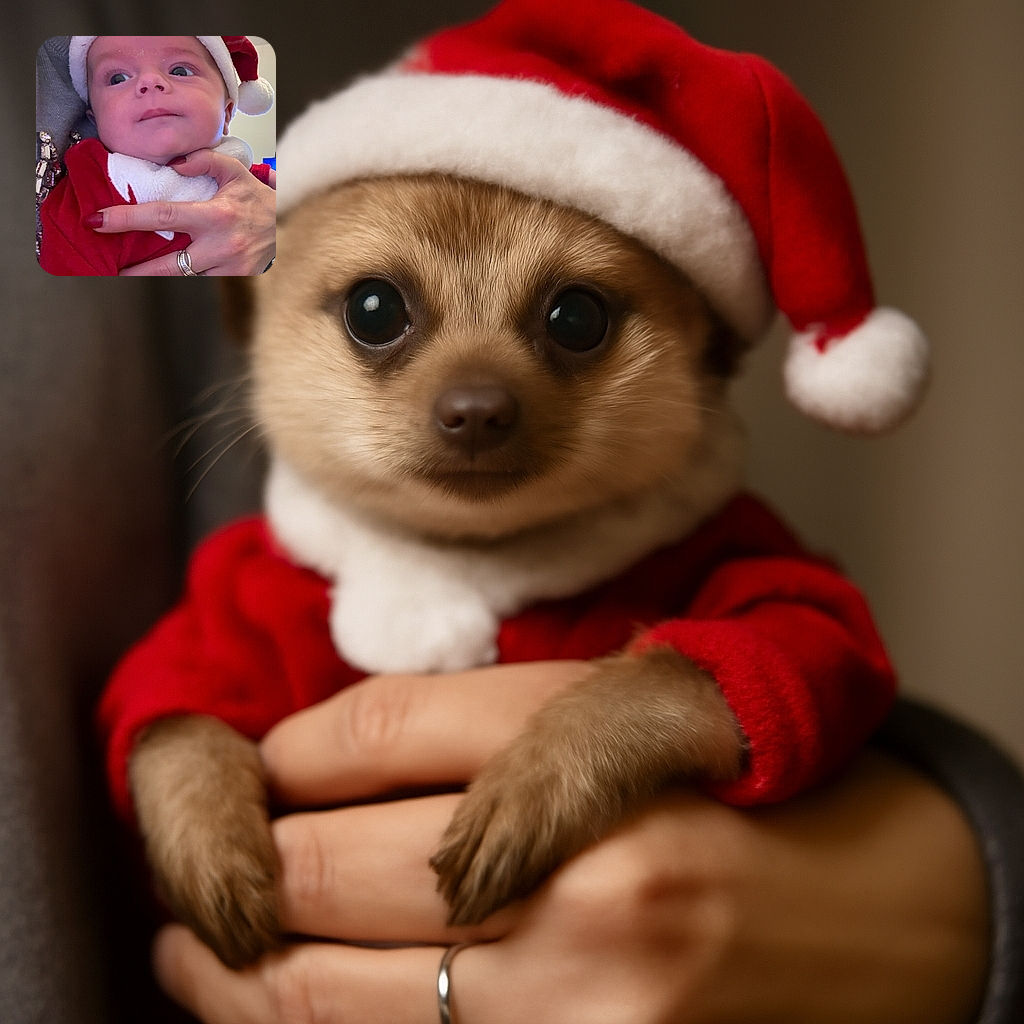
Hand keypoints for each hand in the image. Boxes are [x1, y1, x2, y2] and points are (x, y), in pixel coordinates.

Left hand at [88, 148, 275, 275]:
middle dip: (137, 269)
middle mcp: (221, 246)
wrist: (292, 227)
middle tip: (111, 269)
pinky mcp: (235, 279)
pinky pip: (202, 279)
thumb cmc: (261, 200)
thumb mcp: (236, 171)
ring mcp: (229, 267)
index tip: (99, 222)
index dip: (127, 219)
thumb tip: (174, 165)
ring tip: (135, 270)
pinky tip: (171, 269)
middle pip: (168, 264)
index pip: (162, 217)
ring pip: (185, 276)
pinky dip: (186, 274)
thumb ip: (203, 160)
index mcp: (216, 216)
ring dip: (159, 274)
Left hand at [154, 665, 988, 1023]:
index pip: (378, 732)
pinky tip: (279, 1010)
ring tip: (193, 951)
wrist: (886, 914)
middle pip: (329, 863)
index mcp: (605, 750)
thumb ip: (485, 722)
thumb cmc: (746, 793)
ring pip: (332, 992)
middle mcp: (590, 884)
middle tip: (195, 861)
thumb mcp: (632, 714)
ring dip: (235, 969)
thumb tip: (313, 754)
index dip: (284, 750)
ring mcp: (587, 1006)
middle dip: (237, 860)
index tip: (248, 765)